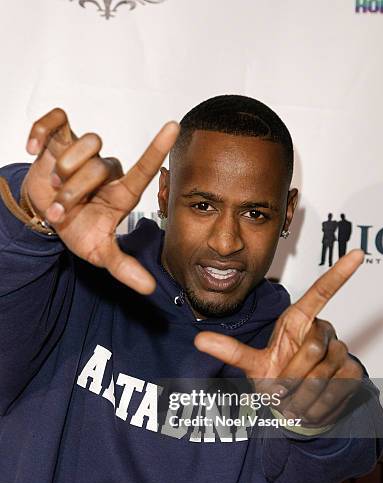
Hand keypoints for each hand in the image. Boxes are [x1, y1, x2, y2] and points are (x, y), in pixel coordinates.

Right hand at [24, 108, 178, 293]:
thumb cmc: (80, 231)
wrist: (47, 218)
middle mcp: (107, 169)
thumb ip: (123, 267)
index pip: (144, 168)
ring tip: (54, 188)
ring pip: (83, 145)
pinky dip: (42, 131)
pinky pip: (55, 121)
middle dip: (74, 193)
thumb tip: (148, 288)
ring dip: (63, 171)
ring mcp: (84, 152)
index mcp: (121, 193)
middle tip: (60, 212)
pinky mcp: (60, 138)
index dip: (157, 149)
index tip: (174, 128)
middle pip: (99, 166)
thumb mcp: (101, 252)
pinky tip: (34, 148)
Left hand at [194, 250, 364, 427]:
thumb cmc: (275, 378)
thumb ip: (230, 350)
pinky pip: (335, 390)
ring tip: (290, 403)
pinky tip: (308, 409)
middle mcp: (323, 332)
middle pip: (311, 350)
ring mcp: (341, 352)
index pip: (322, 293)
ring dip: (300, 396)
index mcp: (300, 321)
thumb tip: (199, 339)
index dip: (339, 273)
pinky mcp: (353, 373)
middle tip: (279, 392)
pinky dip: (316, 406)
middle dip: (290, 377)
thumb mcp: (252, 364)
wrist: (295, 408)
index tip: (356, 253)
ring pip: (321, 374)